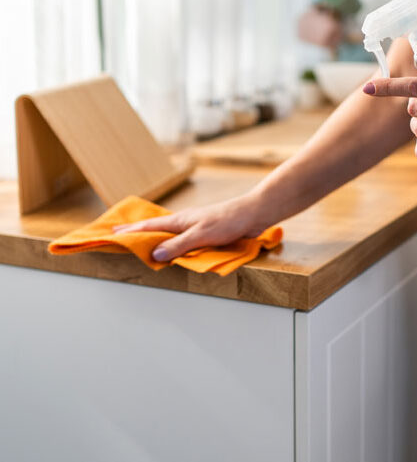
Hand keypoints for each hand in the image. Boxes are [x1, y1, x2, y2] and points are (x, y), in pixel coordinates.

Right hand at [113, 192, 269, 261]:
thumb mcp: (201, 234)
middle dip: (136, 231)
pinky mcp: (205, 232)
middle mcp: (184, 222)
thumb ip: (179, 245)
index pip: (149, 227)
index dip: (130, 231)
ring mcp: (194, 226)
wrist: (252, 214)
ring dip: (152, 237)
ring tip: (138, 240)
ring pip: (167, 233)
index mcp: (179, 220)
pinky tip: (171, 246)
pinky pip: (181, 238)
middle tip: (117, 234)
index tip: (111, 233)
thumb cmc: (228, 220)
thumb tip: (155, 255)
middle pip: (154, 228)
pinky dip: (170, 242)